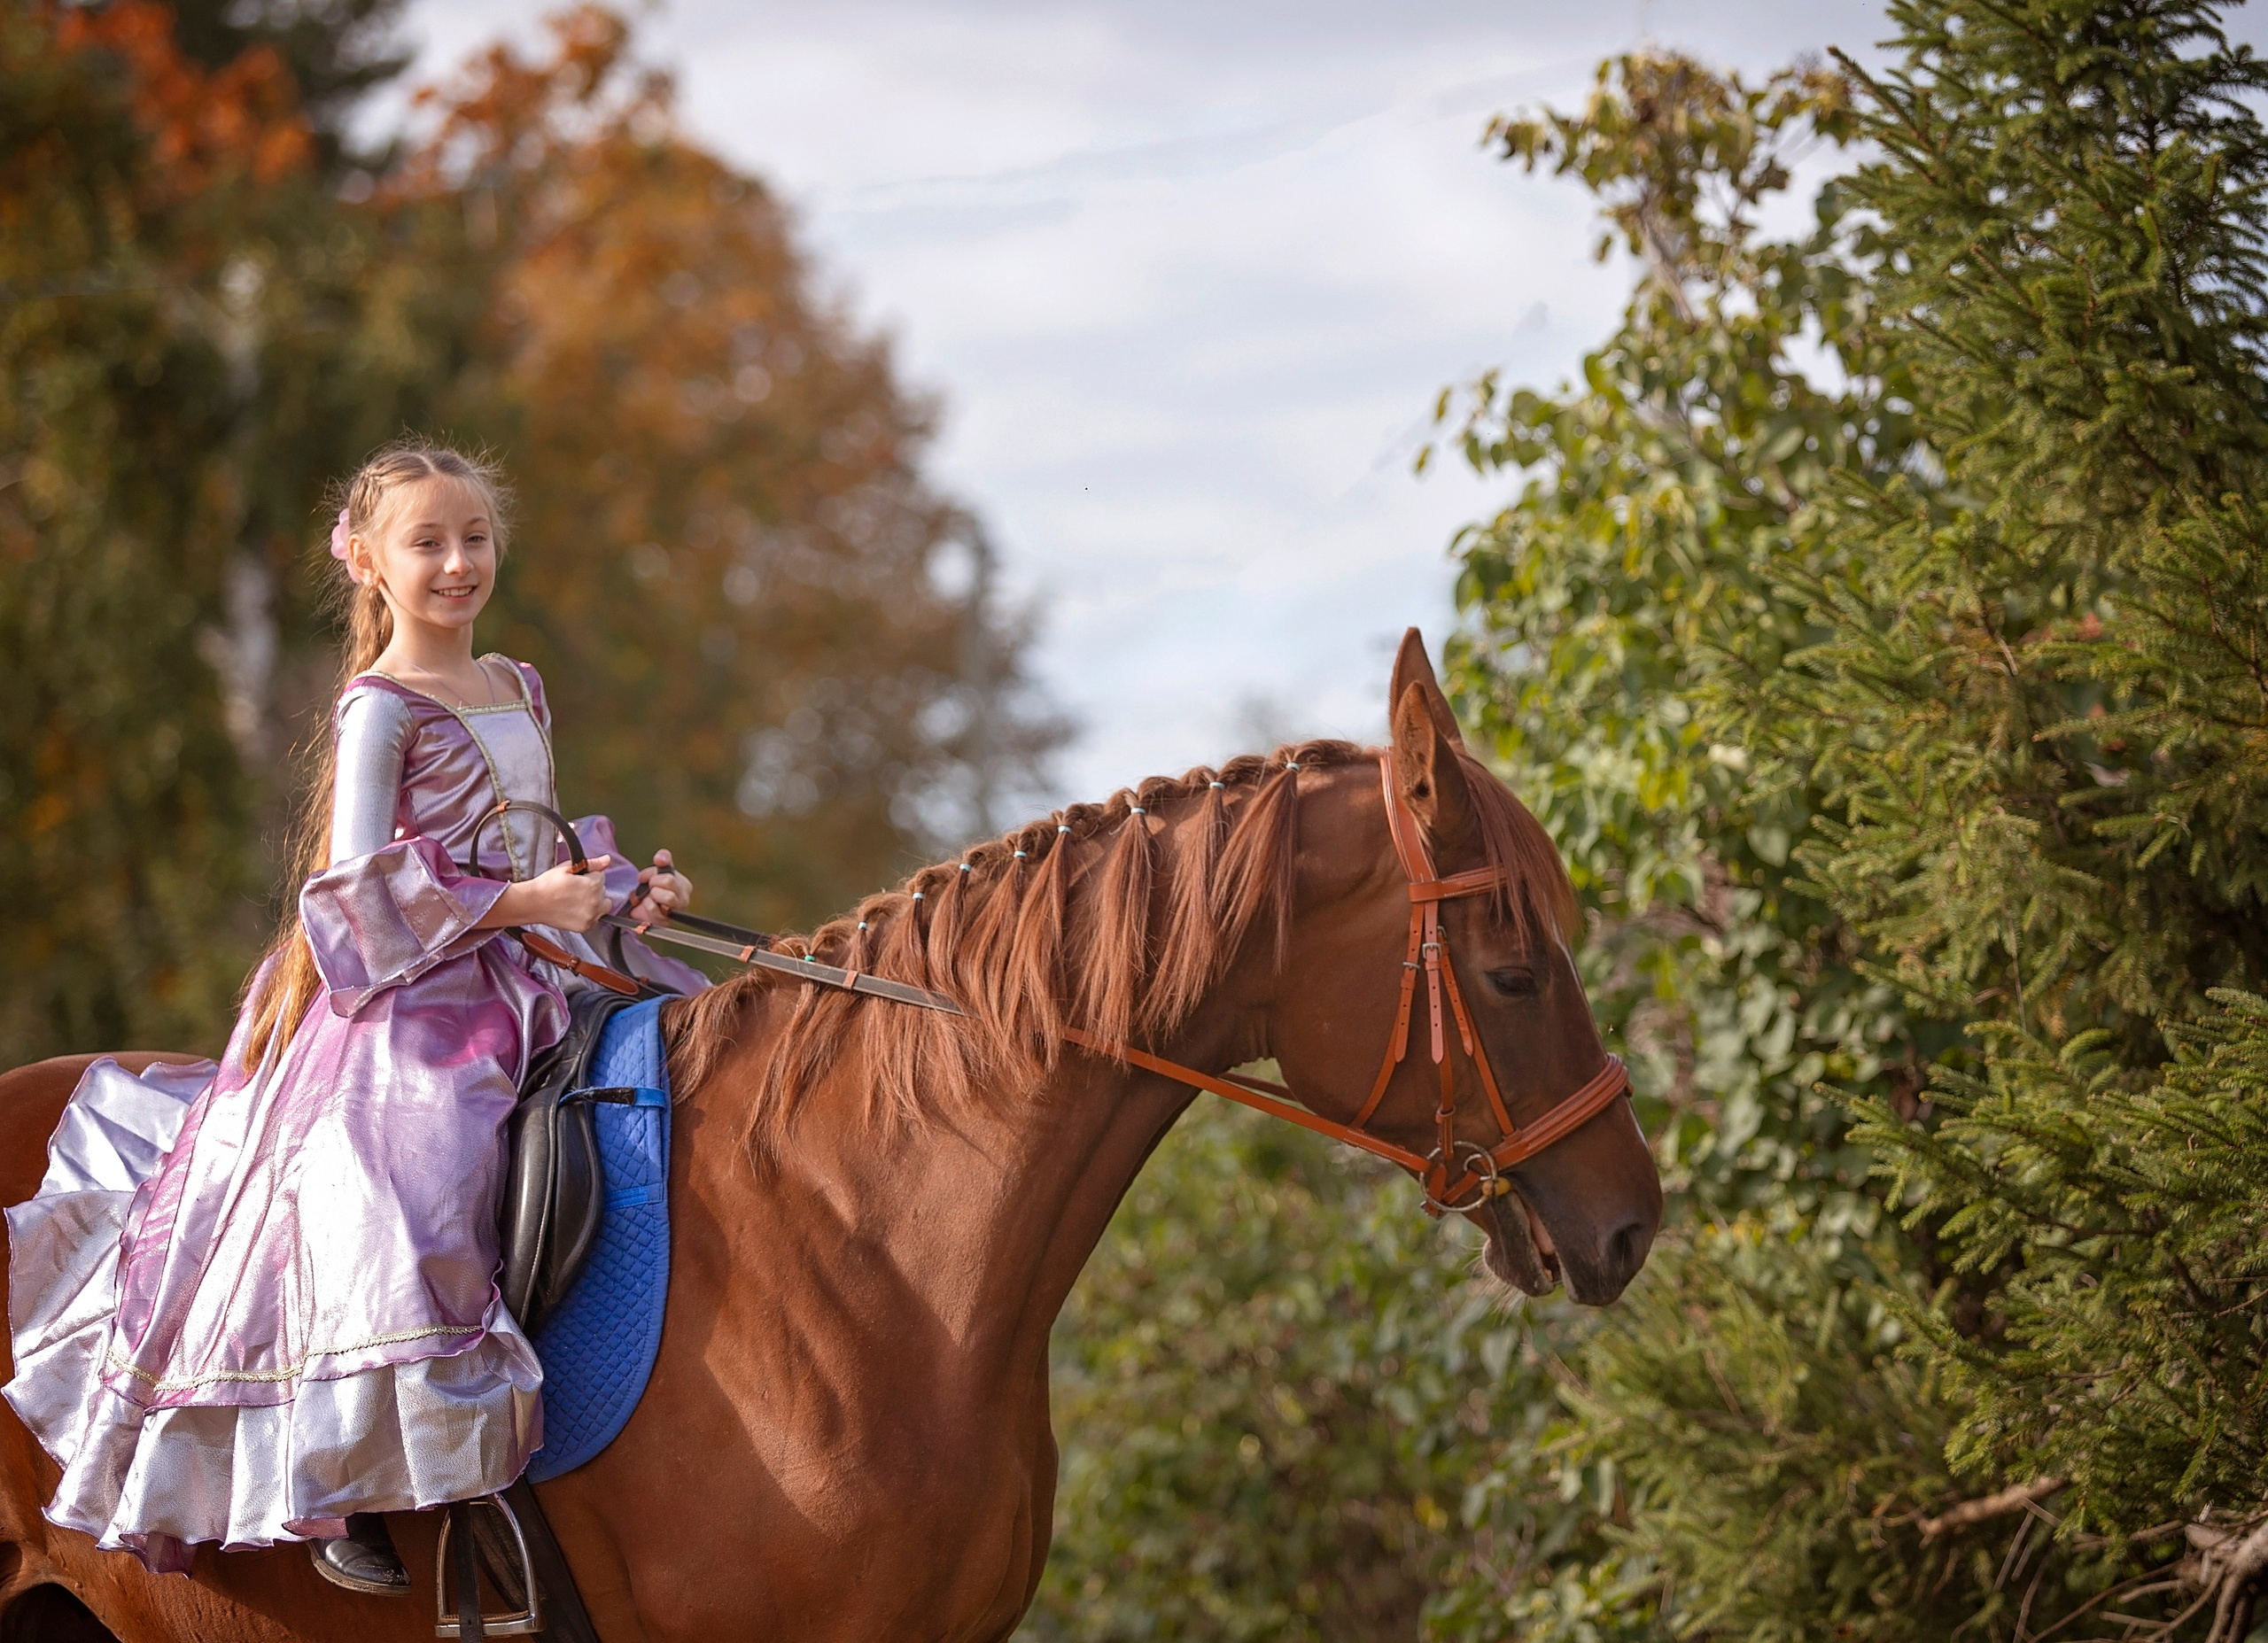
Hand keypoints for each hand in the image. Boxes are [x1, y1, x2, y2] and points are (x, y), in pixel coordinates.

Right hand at [486, 855, 614, 933]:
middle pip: (602, 890)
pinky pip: (595, 918)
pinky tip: (575, 909)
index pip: (601, 876)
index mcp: (592, 885)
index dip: (588, 875)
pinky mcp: (585, 926)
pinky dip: (589, 914)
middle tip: (575, 889)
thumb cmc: (547, 885)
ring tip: (577, 899)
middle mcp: (595, 902)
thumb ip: (592, 864)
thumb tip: (607, 860)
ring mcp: (590, 916)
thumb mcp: (568, 868)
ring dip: (594, 901)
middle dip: (592, 888)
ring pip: (603, 905)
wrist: (532, 903)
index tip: (577, 879)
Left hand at [633, 849, 692, 922]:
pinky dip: (647, 906)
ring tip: (649, 898)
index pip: (667, 869)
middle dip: (652, 883)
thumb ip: (663, 860)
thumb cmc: (652, 892)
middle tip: (648, 889)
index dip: (650, 873)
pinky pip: (655, 908)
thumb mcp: (656, 874)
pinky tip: (648, 907)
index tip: (642, 878)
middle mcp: (684, 898)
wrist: (641, 914)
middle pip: (668, 880)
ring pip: (668, 896)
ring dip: (652, 896)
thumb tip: (661, 857)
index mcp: (683, 884)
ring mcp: (677, 910)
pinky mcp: (666, 920)